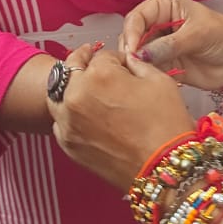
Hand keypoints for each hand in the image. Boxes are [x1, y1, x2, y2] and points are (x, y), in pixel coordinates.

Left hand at [47, 44, 193, 191]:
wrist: (161, 168)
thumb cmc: (165, 126)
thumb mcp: (160, 81)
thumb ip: (139, 64)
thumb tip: (129, 60)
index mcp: (100, 74)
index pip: (102, 55)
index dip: (116, 59)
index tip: (124, 64)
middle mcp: (77, 95)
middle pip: (71, 68)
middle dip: (84, 62)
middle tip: (90, 58)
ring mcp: (68, 121)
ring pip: (57, 94)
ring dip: (69, 86)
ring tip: (83, 86)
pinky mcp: (67, 143)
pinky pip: (60, 120)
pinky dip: (69, 113)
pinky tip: (84, 113)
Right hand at [119, 0, 222, 90]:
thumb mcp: (198, 34)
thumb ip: (170, 44)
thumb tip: (142, 54)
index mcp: (163, 5)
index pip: (136, 17)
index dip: (131, 33)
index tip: (133, 50)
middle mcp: (156, 23)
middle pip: (130, 36)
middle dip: (130, 50)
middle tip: (134, 65)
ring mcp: (157, 45)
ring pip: (134, 55)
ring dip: (135, 65)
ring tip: (142, 74)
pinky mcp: (161, 64)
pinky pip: (145, 70)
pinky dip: (144, 75)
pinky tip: (149, 81)